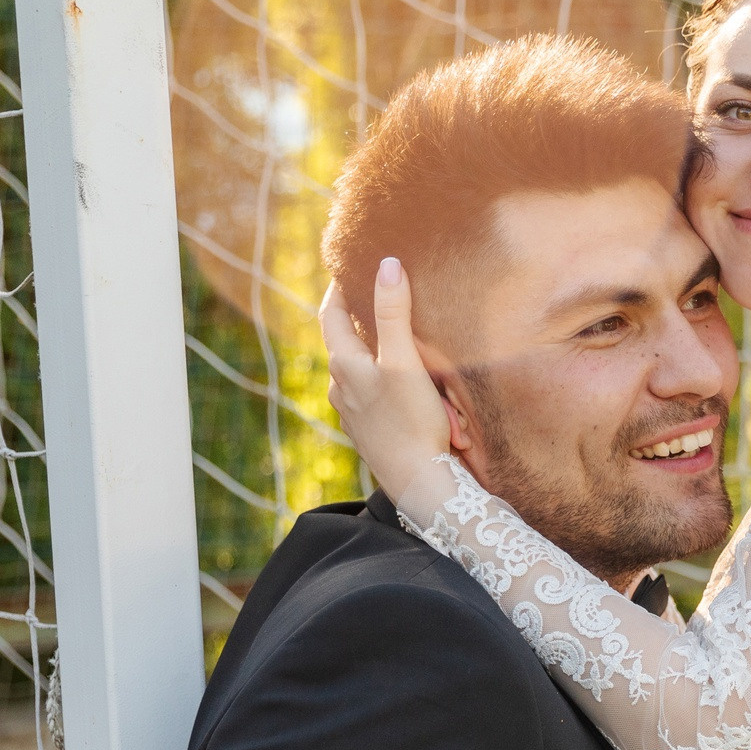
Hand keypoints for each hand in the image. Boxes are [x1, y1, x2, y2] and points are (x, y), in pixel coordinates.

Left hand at [322, 258, 456, 510]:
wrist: (418, 485)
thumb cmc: (411, 423)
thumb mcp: (405, 361)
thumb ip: (393, 312)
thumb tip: (386, 264)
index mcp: (344, 366)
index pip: (332, 315)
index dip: (339, 288)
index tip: (350, 267)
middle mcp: (341, 388)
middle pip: (345, 342)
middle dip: (362, 319)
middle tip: (381, 296)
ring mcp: (353, 414)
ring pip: (360, 371)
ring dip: (377, 353)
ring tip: (400, 339)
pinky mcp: (370, 433)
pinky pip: (374, 396)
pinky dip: (387, 382)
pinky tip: (409, 387)